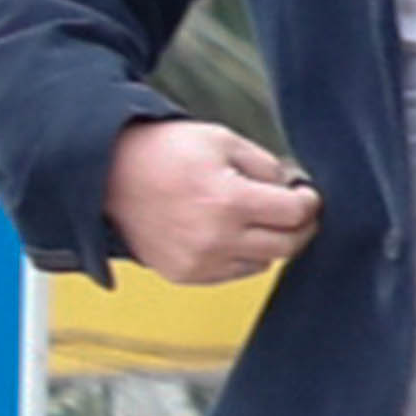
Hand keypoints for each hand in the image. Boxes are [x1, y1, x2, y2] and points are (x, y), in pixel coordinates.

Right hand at [105, 120, 321, 284]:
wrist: (106, 175)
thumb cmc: (164, 153)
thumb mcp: (223, 141)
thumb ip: (267, 166)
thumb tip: (294, 188)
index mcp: (228, 202)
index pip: (295, 214)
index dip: (309, 202)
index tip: (307, 195)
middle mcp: (215, 239)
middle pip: (288, 246)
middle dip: (301, 227)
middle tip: (298, 211)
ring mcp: (198, 262)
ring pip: (263, 263)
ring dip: (271, 242)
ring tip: (257, 217)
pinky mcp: (184, 274)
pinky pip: (234, 272)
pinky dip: (243, 255)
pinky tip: (230, 231)